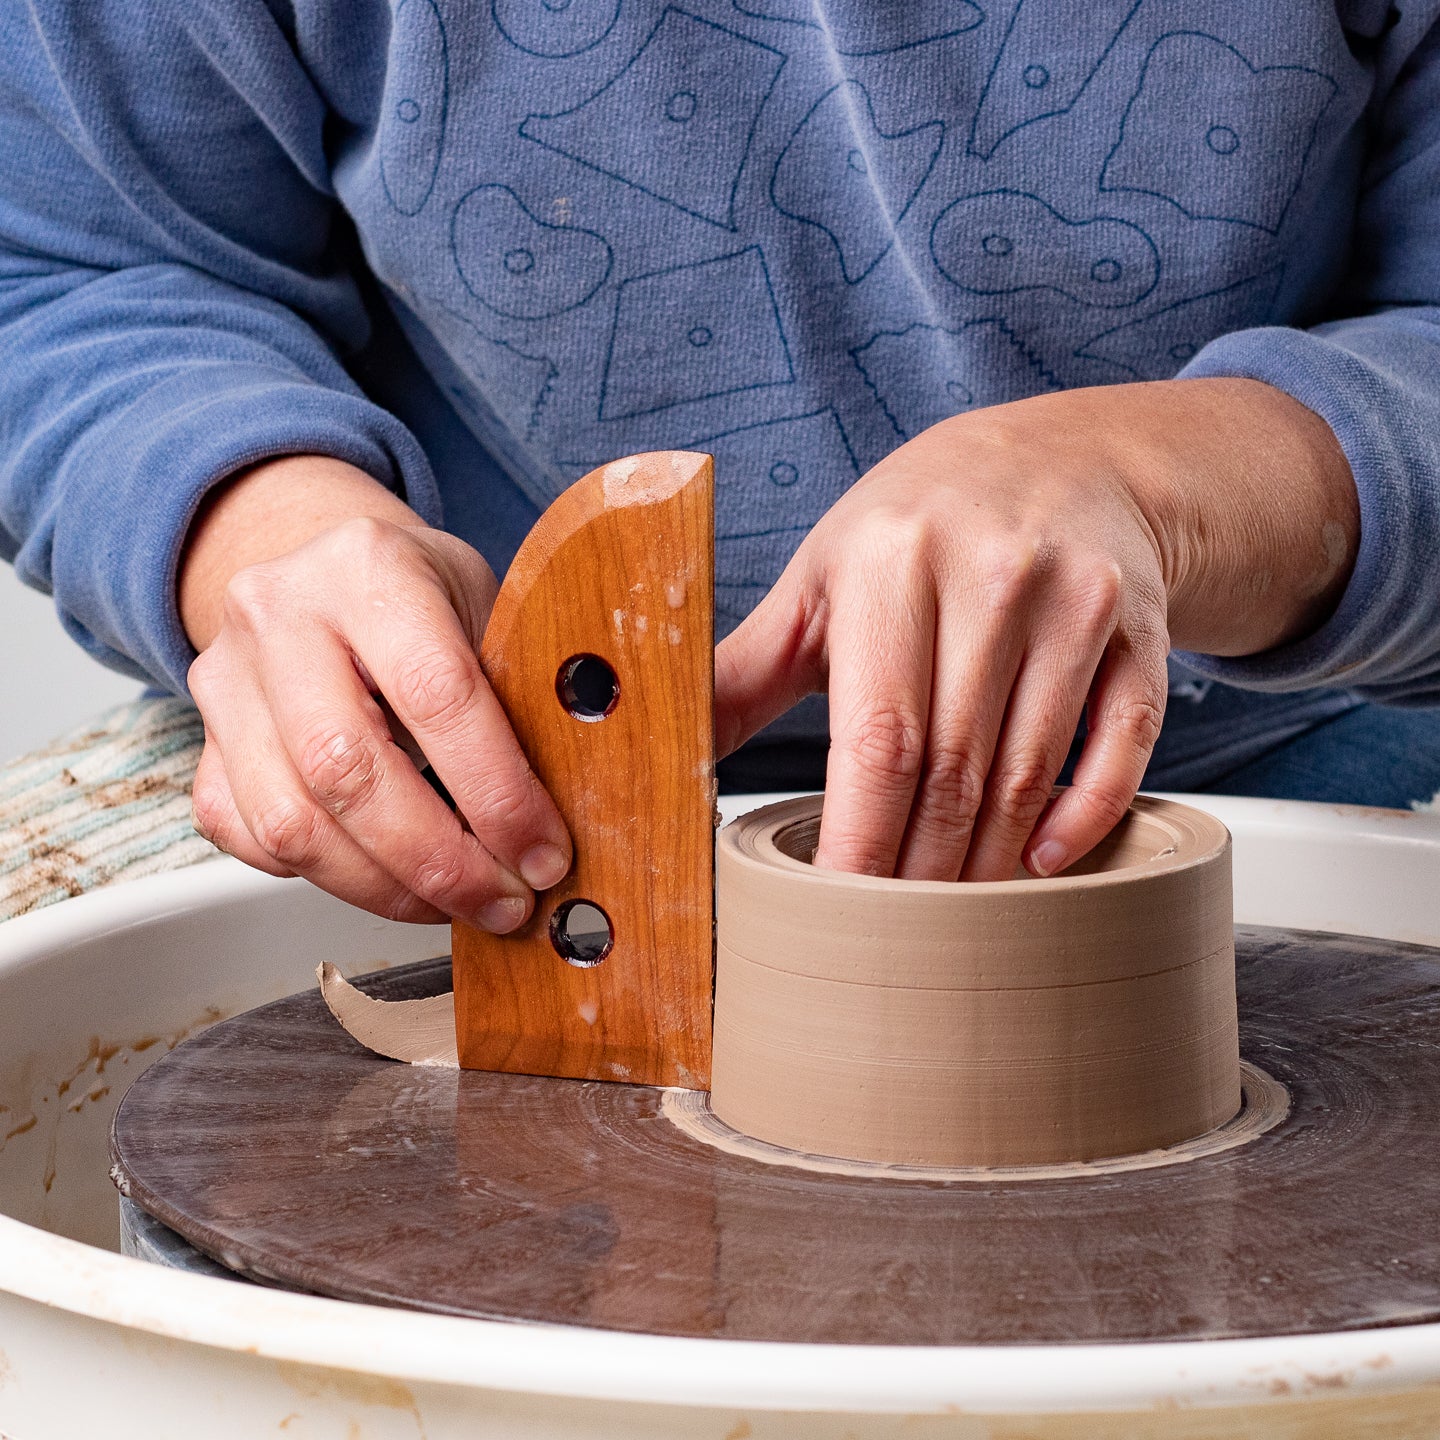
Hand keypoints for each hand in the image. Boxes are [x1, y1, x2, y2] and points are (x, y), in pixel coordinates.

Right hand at [183, 457, 570, 927]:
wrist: (327, 569)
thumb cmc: (425, 598)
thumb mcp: (487, 607)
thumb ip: (516, 696)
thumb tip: (557, 822)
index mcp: (368, 566)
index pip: (436, 692)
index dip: (497, 791)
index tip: (542, 854)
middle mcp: (279, 615)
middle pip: (347, 770)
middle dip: (440, 861)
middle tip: (503, 900)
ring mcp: (225, 680)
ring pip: (291, 823)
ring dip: (385, 888)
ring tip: (453, 903)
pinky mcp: (201, 742)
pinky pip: (251, 840)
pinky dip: (324, 878)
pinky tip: (386, 877)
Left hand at [715, 378, 1356, 881]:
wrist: (1060, 456)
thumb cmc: (919, 526)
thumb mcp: (823, 578)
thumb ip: (747, 668)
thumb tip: (663, 743)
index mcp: (891, 564)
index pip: (878, 740)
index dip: (860, 842)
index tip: (834, 914)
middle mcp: (991, 576)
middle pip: (954, 771)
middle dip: (920, 873)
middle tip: (891, 939)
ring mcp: (1077, 602)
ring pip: (1031, 774)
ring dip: (989, 863)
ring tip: (952, 921)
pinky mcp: (1140, 630)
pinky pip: (1123, 746)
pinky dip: (1086, 816)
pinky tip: (1044, 861)